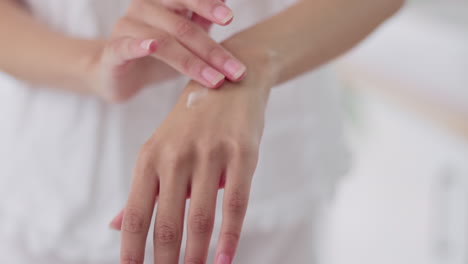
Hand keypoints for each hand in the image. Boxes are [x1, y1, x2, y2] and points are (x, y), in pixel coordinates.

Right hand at [87, 0, 245, 101]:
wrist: (119, 75)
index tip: (229, 18)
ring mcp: (126, 28)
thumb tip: (225, 5)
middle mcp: (144, 8)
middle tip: (236, 71)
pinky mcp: (112, 51)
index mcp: (164, 2)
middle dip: (212, 50)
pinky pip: (125, 46)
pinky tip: (151, 47)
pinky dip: (138, 46)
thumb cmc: (159, 55)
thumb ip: (201, 21)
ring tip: (215, 80)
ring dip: (192, 62)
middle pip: (183, 26)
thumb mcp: (184, 38)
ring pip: (163, 41)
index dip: (207, 5)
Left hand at [110, 47, 273, 263]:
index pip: (134, 214)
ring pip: (201, 218)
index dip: (131, 250)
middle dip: (166, 261)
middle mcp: (175, 156)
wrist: (230, 80)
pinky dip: (230, 237)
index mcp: (149, 157)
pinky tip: (225, 259)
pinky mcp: (241, 153)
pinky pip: (235, 204)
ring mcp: (210, 154)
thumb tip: (115, 226)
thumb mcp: (159, 149)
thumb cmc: (191, 122)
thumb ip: (141, 190)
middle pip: (167, 222)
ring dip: (196, 255)